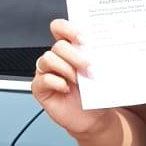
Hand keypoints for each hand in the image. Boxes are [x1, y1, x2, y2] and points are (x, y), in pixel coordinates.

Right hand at [31, 18, 108, 138]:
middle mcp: (56, 58)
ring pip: (48, 59)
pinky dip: (56, 82)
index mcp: (70, 49)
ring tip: (80, 80)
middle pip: (58, 46)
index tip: (82, 38)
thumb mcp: (100, 72)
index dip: (68, 28)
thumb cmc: (95, 93)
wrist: (93, 117)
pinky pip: (42, 79)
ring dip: (67, 69)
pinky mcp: (40, 88)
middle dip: (75, 56)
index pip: (60, 28)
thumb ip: (97, 58)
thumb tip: (104, 49)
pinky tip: (67, 88)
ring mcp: (46, 72)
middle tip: (89, 67)